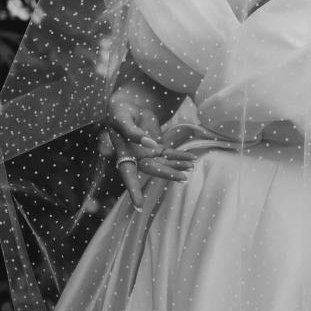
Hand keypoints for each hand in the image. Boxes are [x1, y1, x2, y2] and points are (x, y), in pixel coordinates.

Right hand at [102, 93, 196, 209]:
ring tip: (191, 166)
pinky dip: (180, 155)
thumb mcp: (122, 118)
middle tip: (182, 178)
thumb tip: (150, 143)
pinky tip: (191, 158)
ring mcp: (147, 153)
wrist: (127, 104)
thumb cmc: (119, 111)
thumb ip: (133, 131)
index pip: (127, 173)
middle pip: (152, 169)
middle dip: (167, 174)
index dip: (133, 189)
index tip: (138, 205)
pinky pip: (169, 154)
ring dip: (177, 165)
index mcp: (123, 153)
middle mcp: (136, 158)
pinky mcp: (156, 147)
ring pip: (163, 163)